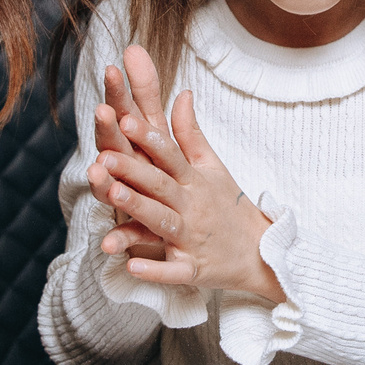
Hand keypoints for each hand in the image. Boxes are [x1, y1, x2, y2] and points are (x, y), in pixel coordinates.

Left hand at [89, 46, 283, 303]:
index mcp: (194, 179)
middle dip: (133, 170)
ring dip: (139, 209)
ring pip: (163, 222)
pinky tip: (130, 266)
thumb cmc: (228, 206)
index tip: (124, 118)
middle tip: (104, 155)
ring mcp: (192, 238)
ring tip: (114, 195)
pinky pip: (173, 272)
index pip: (168, 153)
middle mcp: (191, 206)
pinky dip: (154, 270)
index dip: (147, 137)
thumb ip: (189, 133)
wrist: (261, 252)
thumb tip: (181, 92)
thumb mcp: (212, 166)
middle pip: (160, 184)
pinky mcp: (193, 270)